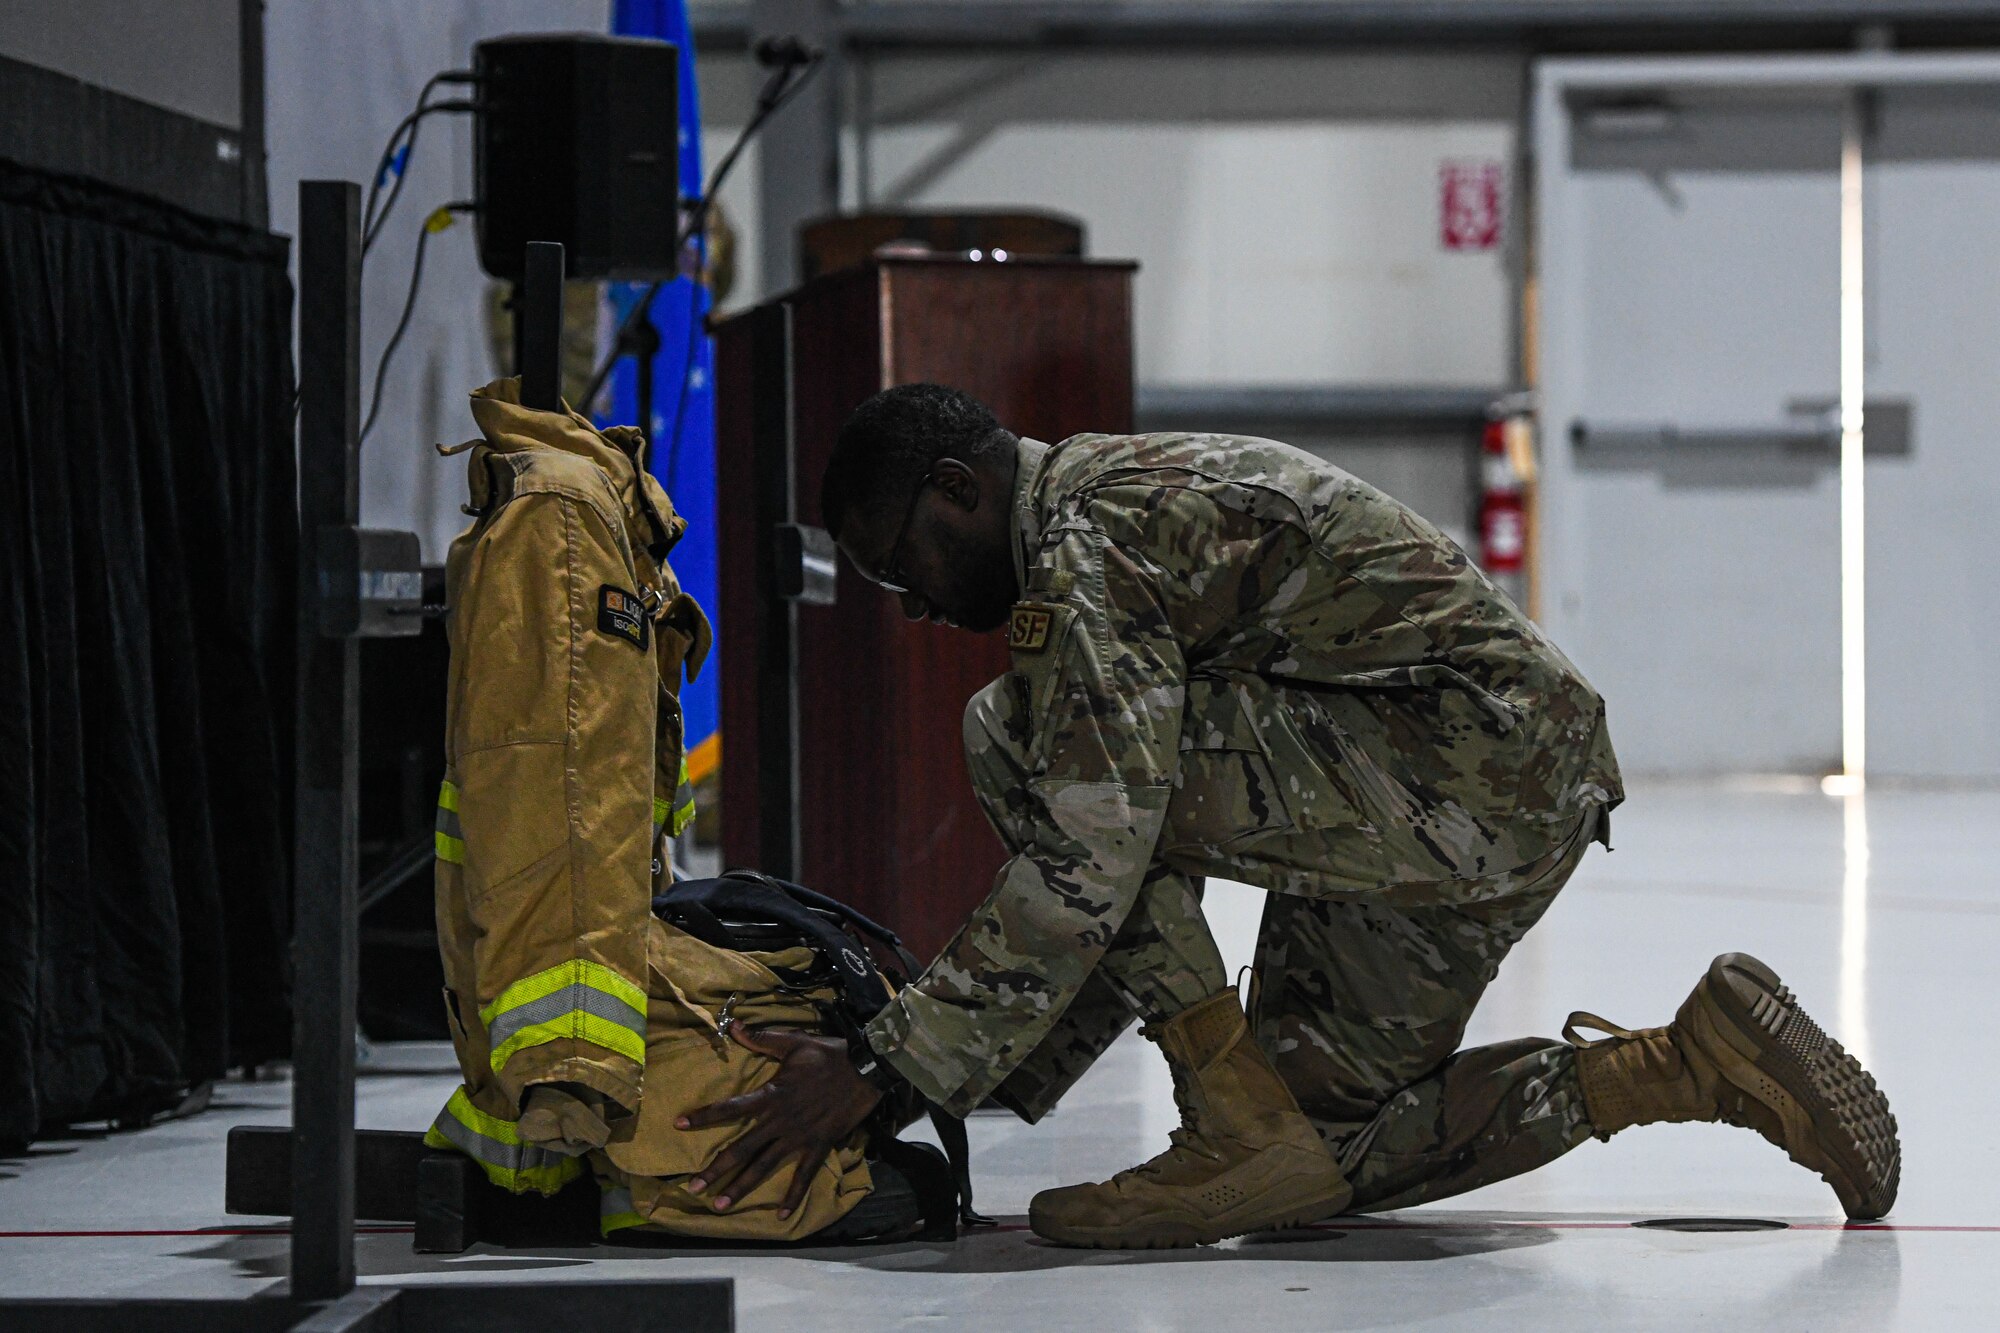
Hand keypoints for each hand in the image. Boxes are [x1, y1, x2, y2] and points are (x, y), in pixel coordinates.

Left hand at [676, 1026, 883, 1217]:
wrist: (866, 1069)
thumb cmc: (829, 1055)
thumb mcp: (794, 1042)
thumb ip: (762, 1038)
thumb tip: (734, 1025)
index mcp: (772, 1095)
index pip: (732, 1108)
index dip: (705, 1116)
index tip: (679, 1125)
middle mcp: (780, 1121)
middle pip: (742, 1148)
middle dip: (715, 1169)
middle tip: (693, 1188)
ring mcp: (799, 1137)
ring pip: (764, 1166)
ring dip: (741, 1187)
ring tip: (720, 1205)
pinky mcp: (818, 1146)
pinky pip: (803, 1175)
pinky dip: (793, 1196)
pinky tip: (781, 1216)